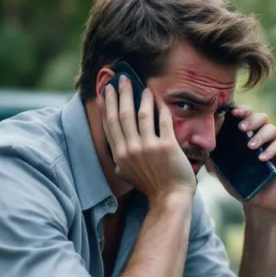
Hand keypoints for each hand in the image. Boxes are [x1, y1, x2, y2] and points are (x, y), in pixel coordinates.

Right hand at [102, 76, 194, 200]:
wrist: (170, 197)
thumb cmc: (151, 186)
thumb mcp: (127, 175)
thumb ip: (120, 162)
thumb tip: (116, 152)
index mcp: (120, 155)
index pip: (110, 124)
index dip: (107, 105)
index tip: (106, 90)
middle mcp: (131, 149)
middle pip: (122, 115)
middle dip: (121, 94)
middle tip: (122, 79)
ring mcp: (149, 147)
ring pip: (142, 114)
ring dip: (142, 98)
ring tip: (144, 87)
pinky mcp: (167, 146)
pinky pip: (163, 121)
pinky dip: (161, 109)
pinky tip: (160, 101)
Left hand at [209, 106, 275, 213]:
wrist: (259, 205)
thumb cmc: (241, 185)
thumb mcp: (224, 172)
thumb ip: (215, 158)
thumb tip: (202, 145)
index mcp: (250, 136)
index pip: (247, 116)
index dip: (242, 111)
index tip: (232, 112)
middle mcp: (265, 137)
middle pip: (262, 117)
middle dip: (251, 119)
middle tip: (241, 128)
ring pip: (272, 129)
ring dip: (260, 135)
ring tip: (250, 147)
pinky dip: (272, 149)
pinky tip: (262, 158)